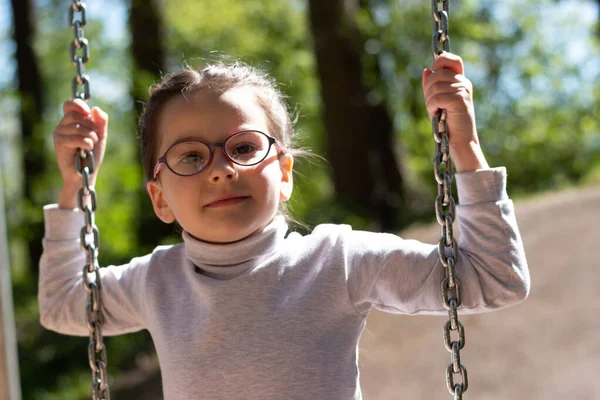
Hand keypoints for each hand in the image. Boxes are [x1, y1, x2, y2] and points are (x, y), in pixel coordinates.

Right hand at [53, 99, 107, 207]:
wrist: (86, 172)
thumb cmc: (92, 154)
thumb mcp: (100, 136)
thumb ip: (101, 122)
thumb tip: (95, 109)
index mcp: (72, 121)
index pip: (69, 104)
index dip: (78, 104)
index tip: (88, 112)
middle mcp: (63, 125)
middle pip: (76, 115)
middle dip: (90, 127)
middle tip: (94, 138)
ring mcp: (59, 133)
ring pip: (77, 127)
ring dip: (90, 137)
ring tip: (90, 146)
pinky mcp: (59, 143)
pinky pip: (76, 138)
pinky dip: (86, 143)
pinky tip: (86, 150)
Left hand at [422, 52, 487, 171]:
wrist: (460, 140)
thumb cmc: (447, 123)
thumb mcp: (436, 102)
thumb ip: (431, 86)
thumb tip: (426, 70)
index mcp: (460, 80)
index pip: (451, 59)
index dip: (440, 61)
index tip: (432, 74)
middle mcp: (463, 82)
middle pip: (437, 73)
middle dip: (428, 89)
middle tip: (431, 104)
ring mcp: (463, 90)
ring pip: (435, 86)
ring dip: (429, 101)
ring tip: (434, 111)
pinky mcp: (460, 100)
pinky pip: (438, 97)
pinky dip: (432, 106)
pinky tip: (436, 114)